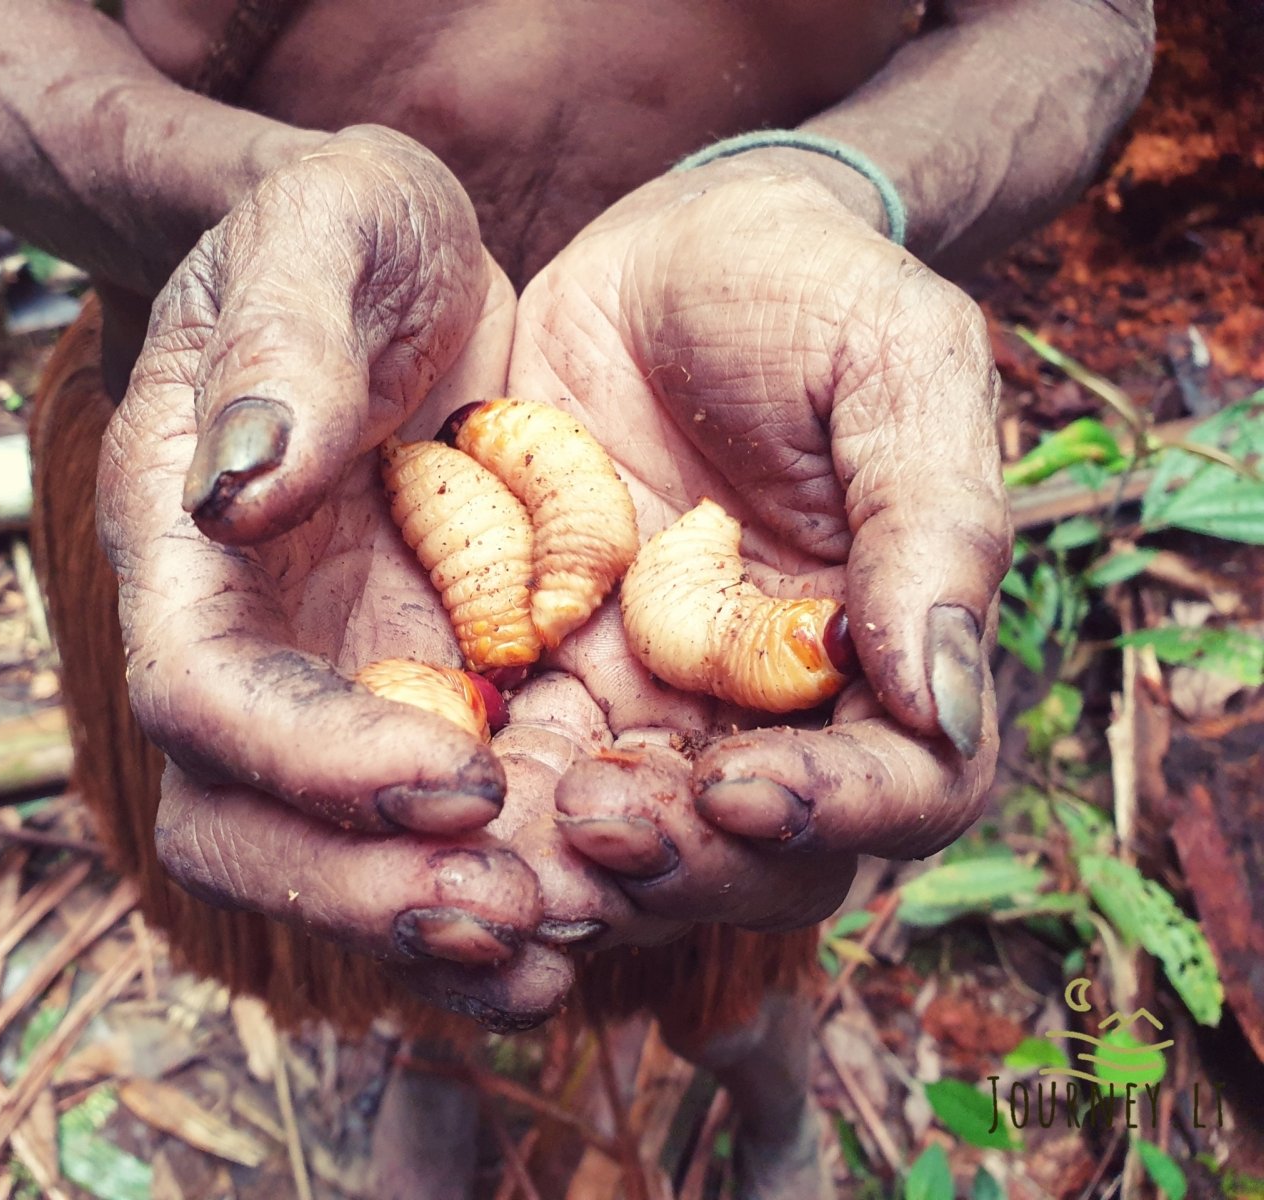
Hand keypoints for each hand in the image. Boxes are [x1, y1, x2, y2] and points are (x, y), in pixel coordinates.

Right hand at [98, 126, 573, 1024]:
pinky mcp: (408, 698)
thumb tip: (242, 481)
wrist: (386, 272)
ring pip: (326, 861)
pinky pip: (421, 835)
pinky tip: (589, 915)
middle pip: (237, 826)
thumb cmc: (342, 234)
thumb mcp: (322, 230)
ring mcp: (320, 682)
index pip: (202, 693)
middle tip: (512, 910)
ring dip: (432, 924)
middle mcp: (237, 639)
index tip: (456, 773)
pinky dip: (490, 892)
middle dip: (359, 887)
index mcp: (186, 541)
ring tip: (561, 947)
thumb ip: (279, 342)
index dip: (309, 757)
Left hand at [504, 157, 1011, 942]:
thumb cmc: (810, 292)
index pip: (907, 783)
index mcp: (885, 646)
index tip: (744, 788)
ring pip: (631, 837)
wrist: (669, 255)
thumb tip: (948, 707)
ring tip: (496, 841)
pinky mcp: (547, 672)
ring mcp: (654, 698)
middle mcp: (774, 702)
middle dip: (684, 859)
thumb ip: (931, 526)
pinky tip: (418, 788)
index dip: (841, 808)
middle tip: (596, 824)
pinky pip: (516, 761)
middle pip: (761, 851)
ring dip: (569, 861)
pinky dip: (477, 793)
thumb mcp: (893, 369)